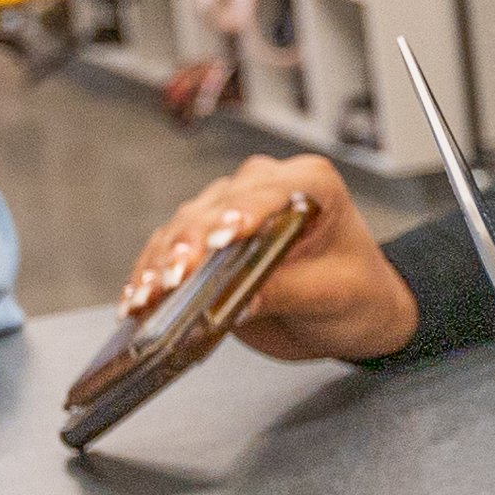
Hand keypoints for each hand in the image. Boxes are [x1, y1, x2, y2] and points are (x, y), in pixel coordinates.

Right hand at [123, 153, 414, 362]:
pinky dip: (151, 274)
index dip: (242, 213)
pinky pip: (170, 250)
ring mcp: (230, 209)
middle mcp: (265, 186)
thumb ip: (288, 292)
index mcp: (311, 184)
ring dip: (161, 263)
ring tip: (145, 296)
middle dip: (190, 244)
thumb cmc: (358, 292)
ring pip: (183, 227)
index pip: (269, 192)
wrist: (352, 310)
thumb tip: (240, 300)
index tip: (220, 238)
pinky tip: (136, 299)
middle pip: (215, 208)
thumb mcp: (334, 295)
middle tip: (172, 278)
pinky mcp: (205, 239)